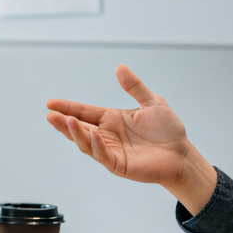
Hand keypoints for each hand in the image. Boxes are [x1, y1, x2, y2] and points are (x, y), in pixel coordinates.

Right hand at [45, 65, 215, 212]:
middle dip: (62, 121)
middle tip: (50, 114)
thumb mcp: (152, 102)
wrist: (182, 155)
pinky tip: (92, 133)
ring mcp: (109, 150)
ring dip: (74, 132)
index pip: (83, 112)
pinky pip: (101, 154)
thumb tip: (120, 67)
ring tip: (66, 121)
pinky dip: (94, 144)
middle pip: (78, 127)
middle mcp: (106, 135)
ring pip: (85, 141)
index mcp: (110, 119)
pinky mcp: (117, 164)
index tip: (50, 103)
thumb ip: (134, 87)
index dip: (67, 107)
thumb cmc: (168, 131)